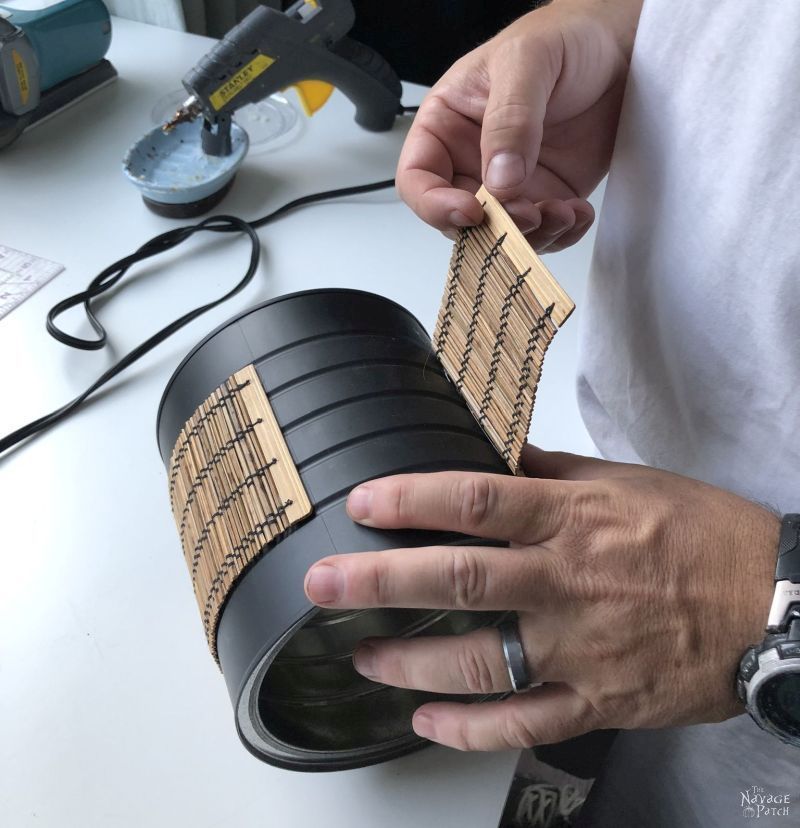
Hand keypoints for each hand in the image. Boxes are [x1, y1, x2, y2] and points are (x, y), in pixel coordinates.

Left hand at [304, 446, 778, 751]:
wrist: (770, 603)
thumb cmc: (700, 533)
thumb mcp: (626, 481)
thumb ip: (552, 469)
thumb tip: (491, 452)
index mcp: (575, 519)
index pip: (477, 500)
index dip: (412, 499)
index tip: (362, 503)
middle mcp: (568, 583)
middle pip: (460, 579)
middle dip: (380, 582)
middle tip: (324, 584)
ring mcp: (581, 650)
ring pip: (481, 661)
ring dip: (411, 660)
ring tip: (362, 655)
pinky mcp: (598, 701)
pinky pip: (524, 723)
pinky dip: (469, 728)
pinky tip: (425, 720)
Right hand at [396, 0, 641, 251]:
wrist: (618, 47)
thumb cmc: (561, 39)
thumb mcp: (525, 63)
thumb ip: (509, 120)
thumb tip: (499, 181)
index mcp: (445, 127)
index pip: (417, 180)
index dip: (435, 205)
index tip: (471, 211)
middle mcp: (471, 162)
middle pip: (460, 221)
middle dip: (493, 230)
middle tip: (528, 215)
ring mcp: (510, 185)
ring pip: (503, 236)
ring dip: (532, 237)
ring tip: (562, 212)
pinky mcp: (547, 196)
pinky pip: (545, 234)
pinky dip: (562, 234)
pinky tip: (578, 212)